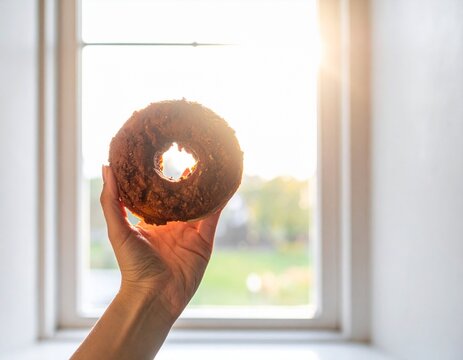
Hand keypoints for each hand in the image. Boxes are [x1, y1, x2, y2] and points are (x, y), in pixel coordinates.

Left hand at [100, 165, 220, 321]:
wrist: (153, 295)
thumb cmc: (133, 266)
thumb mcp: (118, 230)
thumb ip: (111, 201)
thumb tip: (106, 167)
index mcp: (152, 221)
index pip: (158, 194)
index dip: (161, 176)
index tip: (161, 155)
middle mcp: (172, 225)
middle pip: (182, 196)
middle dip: (187, 178)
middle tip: (191, 154)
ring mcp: (190, 232)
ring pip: (200, 203)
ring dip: (206, 186)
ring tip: (211, 164)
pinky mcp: (204, 241)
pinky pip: (214, 217)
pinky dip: (220, 202)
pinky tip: (225, 185)